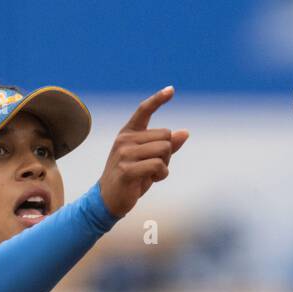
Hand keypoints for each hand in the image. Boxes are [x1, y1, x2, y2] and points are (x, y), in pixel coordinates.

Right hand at [98, 86, 189, 218]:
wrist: (108, 200)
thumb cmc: (131, 178)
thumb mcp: (149, 159)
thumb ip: (166, 146)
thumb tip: (185, 132)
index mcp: (128, 133)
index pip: (144, 110)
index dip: (158, 99)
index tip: (171, 90)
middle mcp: (125, 140)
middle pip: (166, 136)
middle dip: (167, 153)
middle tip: (153, 167)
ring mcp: (124, 154)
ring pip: (164, 150)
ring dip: (165, 165)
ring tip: (151, 174)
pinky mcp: (127, 170)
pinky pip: (158, 165)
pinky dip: (161, 174)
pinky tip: (150, 181)